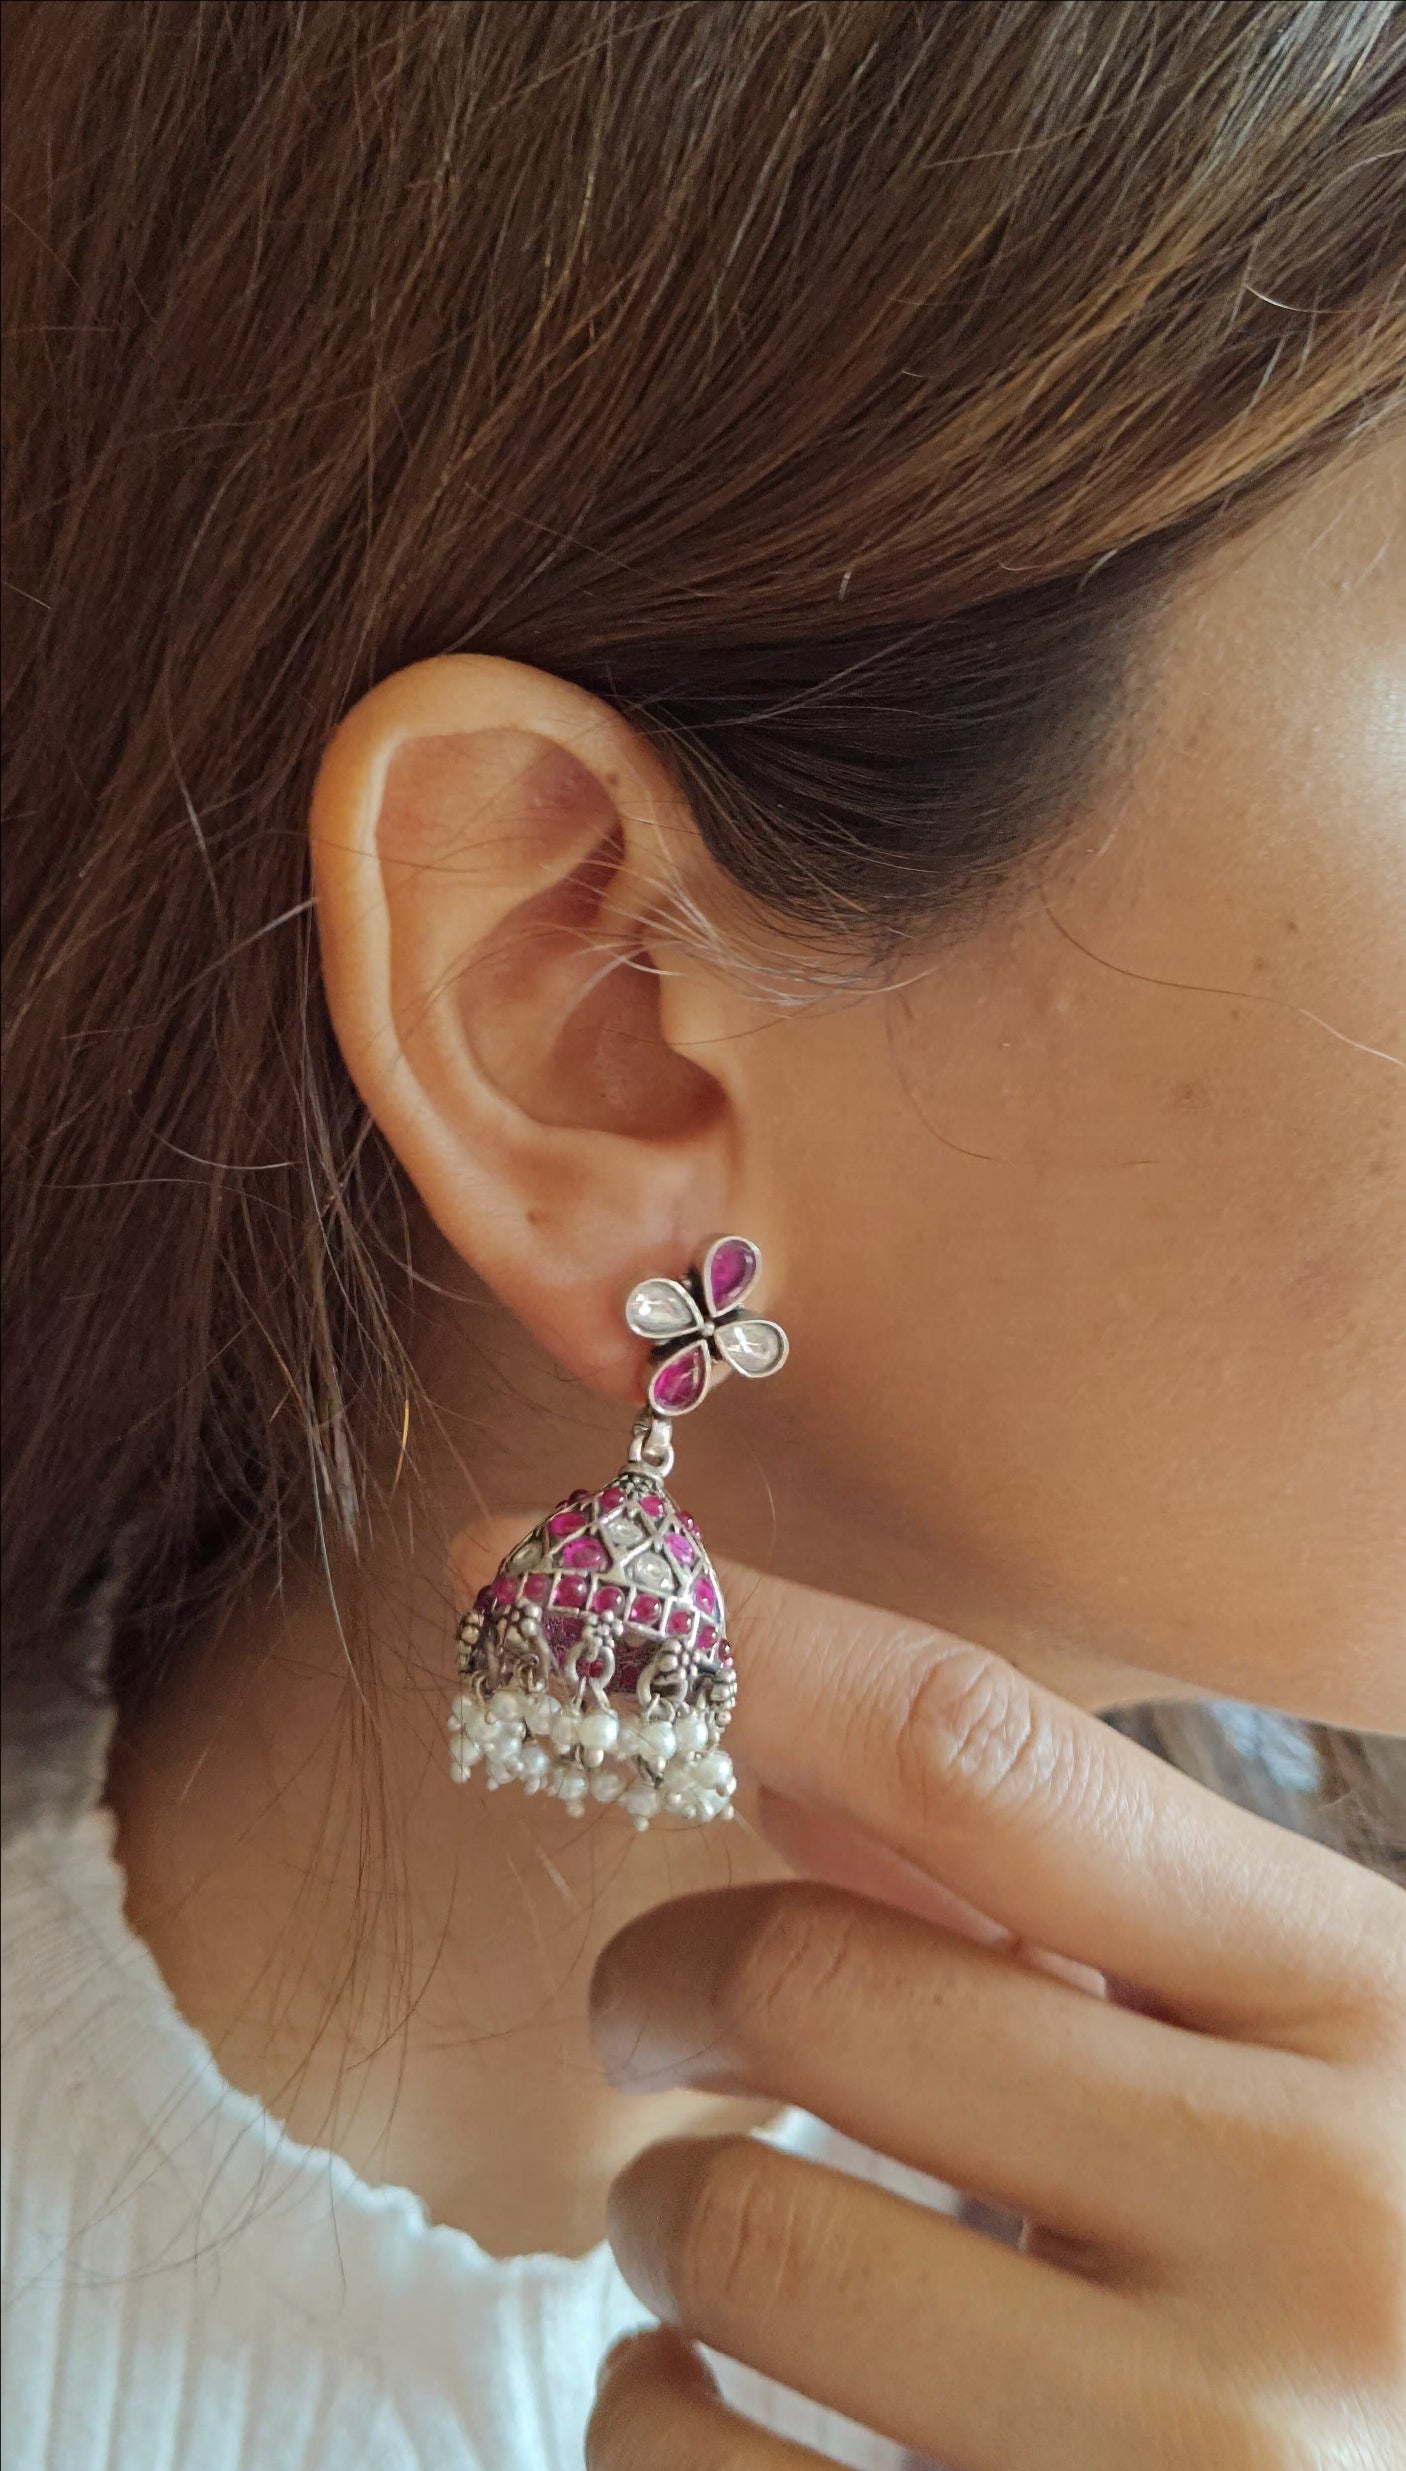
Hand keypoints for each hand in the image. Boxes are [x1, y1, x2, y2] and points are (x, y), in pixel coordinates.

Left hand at [585, 1568, 1405, 2469]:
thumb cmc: (1366, 2275)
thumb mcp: (1291, 2054)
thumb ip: (1062, 1902)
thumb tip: (766, 1737)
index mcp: (1360, 2007)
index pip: (979, 1754)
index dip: (725, 1645)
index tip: (518, 1572)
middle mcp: (1317, 2221)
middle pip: (811, 1977)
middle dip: (661, 1984)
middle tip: (655, 2026)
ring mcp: (1201, 2458)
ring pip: (733, 2232)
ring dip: (661, 2219)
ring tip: (743, 2244)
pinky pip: (689, 2469)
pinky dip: (647, 2413)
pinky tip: (725, 2404)